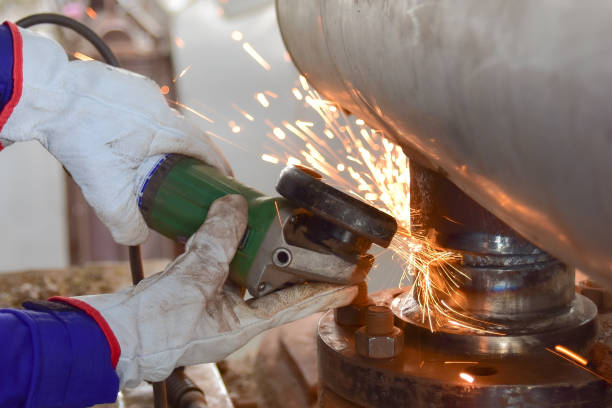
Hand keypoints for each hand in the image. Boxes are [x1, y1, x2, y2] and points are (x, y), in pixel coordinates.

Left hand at [0, 25, 230, 244]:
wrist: (47, 96)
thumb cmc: (79, 138)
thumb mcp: (105, 192)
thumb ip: (126, 224)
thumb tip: (138, 237)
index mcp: (166, 127)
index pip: (204, 147)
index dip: (217, 165)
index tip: (224, 178)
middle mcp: (158, 105)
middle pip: (185, 133)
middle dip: (191, 155)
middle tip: (190, 174)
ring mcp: (140, 89)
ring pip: (161, 120)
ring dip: (162, 139)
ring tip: (152, 160)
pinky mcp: (122, 82)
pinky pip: (140, 107)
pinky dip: (139, 125)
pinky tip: (122, 139)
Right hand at [62, 195, 357, 386]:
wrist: (113, 335)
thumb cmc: (152, 328)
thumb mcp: (193, 281)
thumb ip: (217, 241)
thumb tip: (235, 207)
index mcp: (242, 326)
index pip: (296, 305)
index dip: (326, 292)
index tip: (353, 282)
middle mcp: (234, 318)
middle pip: (274, 286)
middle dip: (294, 264)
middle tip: (317, 245)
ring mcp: (214, 306)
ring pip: (246, 272)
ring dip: (258, 250)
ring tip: (276, 228)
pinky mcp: (195, 293)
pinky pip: (220, 266)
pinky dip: (226, 246)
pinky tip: (229, 228)